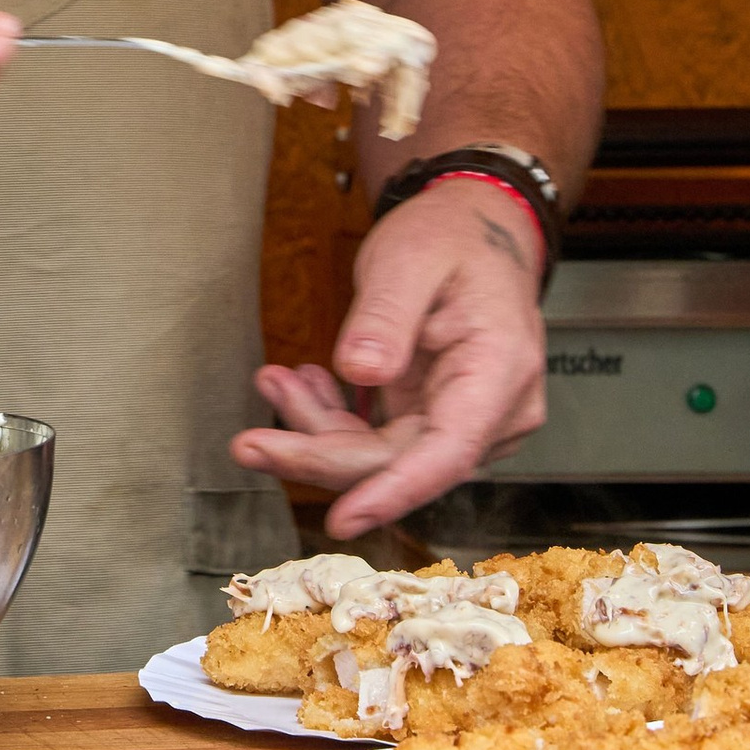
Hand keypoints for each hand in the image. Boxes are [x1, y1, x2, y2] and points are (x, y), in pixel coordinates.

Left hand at [227, 175, 549, 538]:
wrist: (473, 231)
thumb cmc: (451, 239)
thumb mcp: (410, 257)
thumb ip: (387, 314)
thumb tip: (360, 371)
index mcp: (500, 369)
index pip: (448, 452)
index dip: (392, 491)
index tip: (340, 518)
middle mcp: (494, 409)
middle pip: (400, 461)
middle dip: (319, 453)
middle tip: (249, 443)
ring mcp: (467, 420)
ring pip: (382, 456)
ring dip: (318, 430)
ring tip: (275, 382)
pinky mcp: (437, 420)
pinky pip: (380, 439)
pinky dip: (334, 419)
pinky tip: (304, 385)